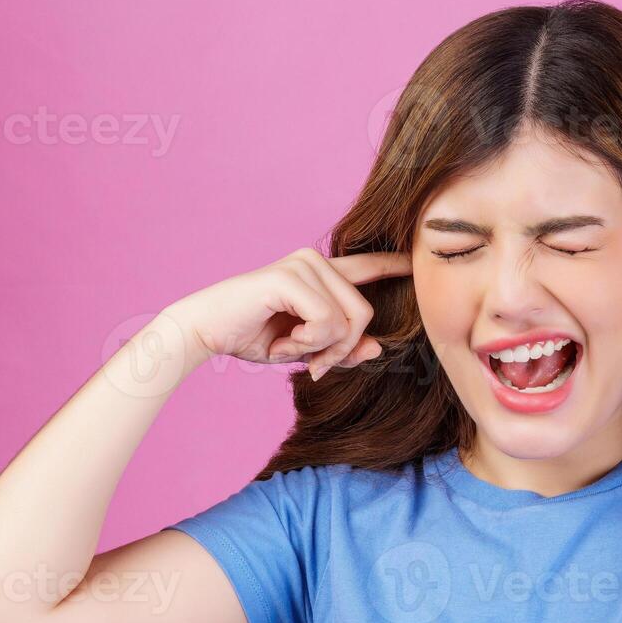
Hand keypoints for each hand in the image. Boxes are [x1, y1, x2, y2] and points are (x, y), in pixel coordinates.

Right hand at [168, 247, 411, 379]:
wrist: (204, 331)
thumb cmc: (253, 336)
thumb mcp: (306, 349)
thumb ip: (342, 348)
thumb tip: (379, 348)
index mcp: (321, 272)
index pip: (367, 266)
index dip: (394, 265)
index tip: (416, 262)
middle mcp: (315, 260)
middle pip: (364, 314)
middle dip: (341, 349)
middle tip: (311, 362)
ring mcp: (304, 264)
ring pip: (348, 320)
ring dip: (320, 348)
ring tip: (288, 346)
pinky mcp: (290, 276)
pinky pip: (326, 322)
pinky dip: (307, 343)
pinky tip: (281, 341)